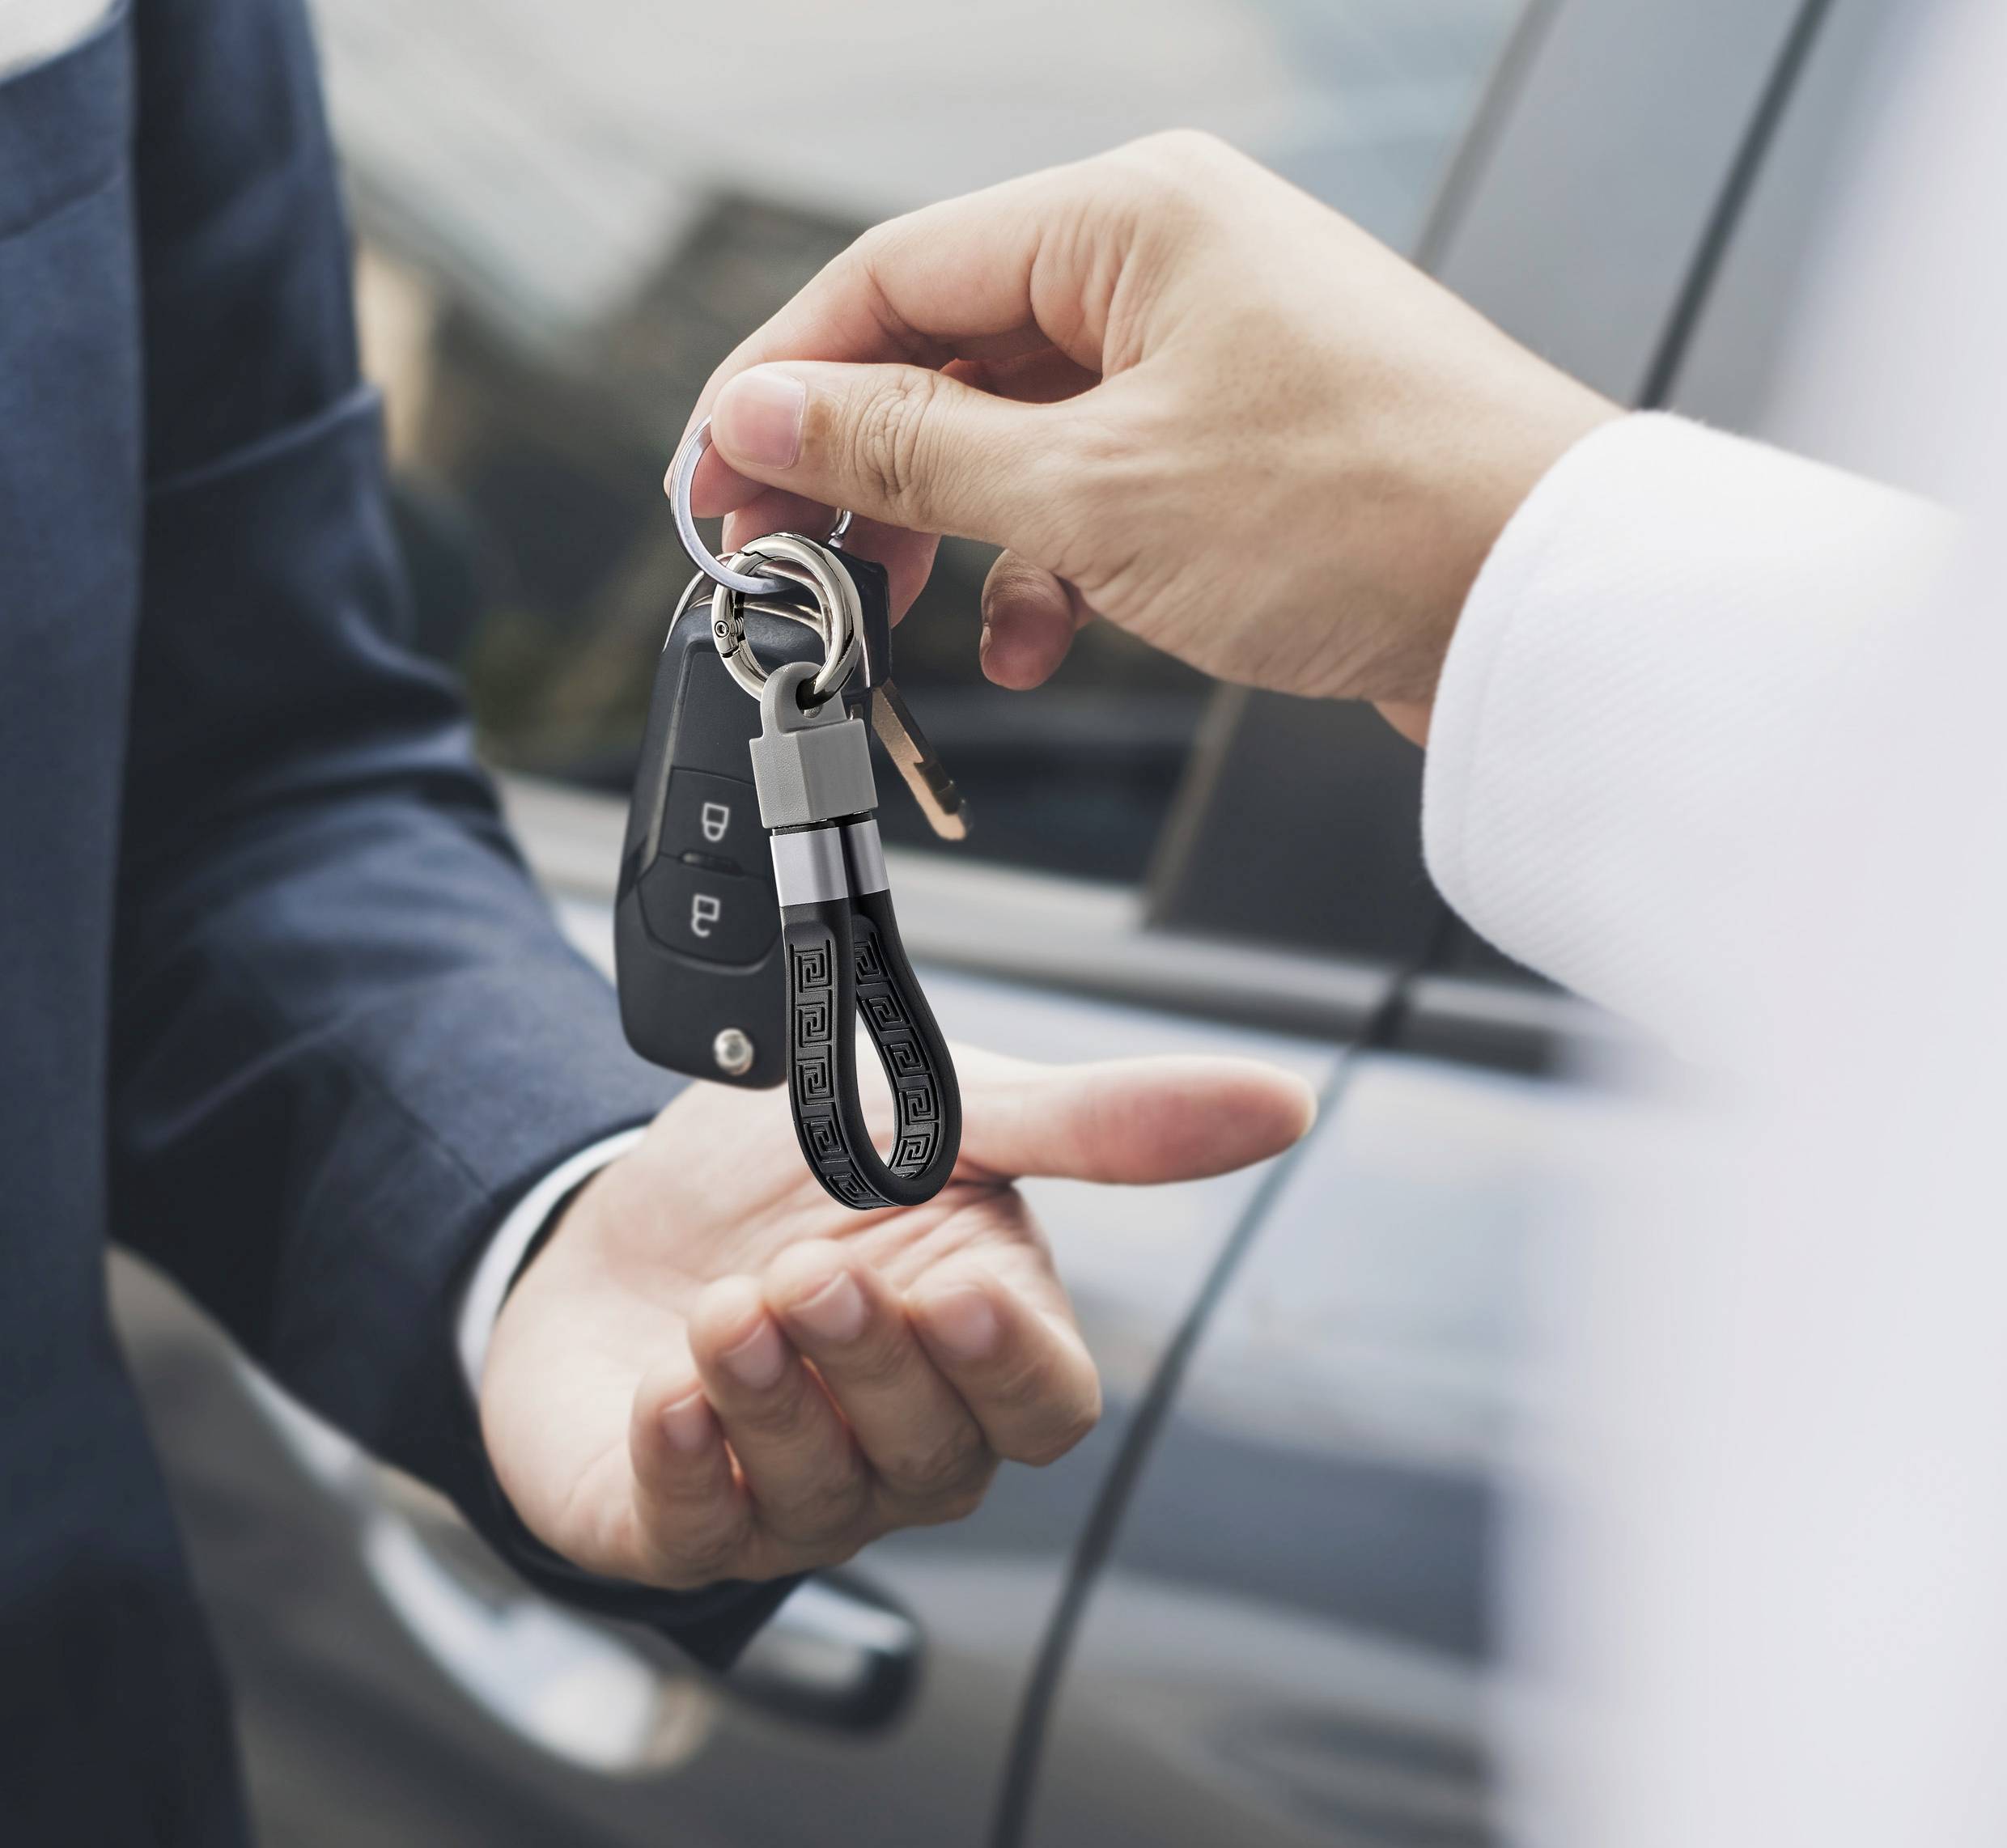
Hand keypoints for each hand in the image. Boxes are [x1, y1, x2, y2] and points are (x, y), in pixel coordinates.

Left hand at [479, 1046, 1313, 1587]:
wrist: (626, 1192)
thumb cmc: (803, 1165)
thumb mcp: (947, 1114)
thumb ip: (1103, 1123)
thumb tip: (1284, 1102)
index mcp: (980, 1341)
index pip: (1043, 1406)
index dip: (1007, 1367)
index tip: (958, 1296)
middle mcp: (899, 1436)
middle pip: (934, 1453)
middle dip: (870, 1366)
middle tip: (808, 1271)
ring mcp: (789, 1487)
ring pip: (820, 1500)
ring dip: (772, 1402)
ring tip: (724, 1308)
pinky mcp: (676, 1516)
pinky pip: (696, 1532)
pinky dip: (685, 1468)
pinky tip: (667, 1395)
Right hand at [677, 132, 1616, 744]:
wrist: (1546, 603)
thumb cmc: (1364, 513)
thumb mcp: (1090, 492)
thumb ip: (906, 454)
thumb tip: (764, 416)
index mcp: (1129, 216)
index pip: (891, 275)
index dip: (779, 382)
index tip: (714, 478)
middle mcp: (1166, 262)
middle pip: (948, 352)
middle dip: (865, 472)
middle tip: (797, 564)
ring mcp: (1208, 351)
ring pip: (1020, 432)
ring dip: (959, 535)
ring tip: (916, 620)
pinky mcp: (1241, 439)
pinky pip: (1098, 486)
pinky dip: (1052, 563)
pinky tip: (1039, 639)